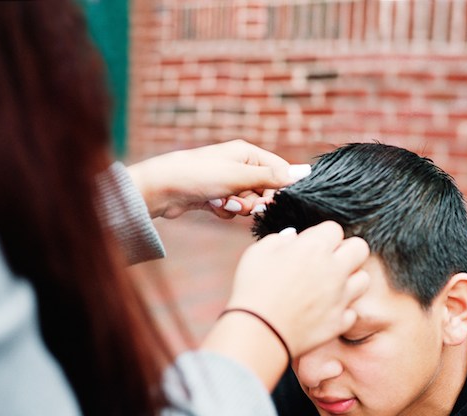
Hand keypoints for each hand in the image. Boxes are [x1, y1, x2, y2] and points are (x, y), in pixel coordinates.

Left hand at [125, 140, 309, 219]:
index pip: (279, 171)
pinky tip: (212, 205)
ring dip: (238, 207)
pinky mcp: (217, 197)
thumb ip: (272, 177)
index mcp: (248, 153)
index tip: (271, 201)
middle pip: (265, 190)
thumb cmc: (198, 175)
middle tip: (241, 203)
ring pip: (249, 202)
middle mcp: (239, 165)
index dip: (279, 189)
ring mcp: (228, 182)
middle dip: (255, 201)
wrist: (161, 189)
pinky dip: (225, 211)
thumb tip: (305, 173)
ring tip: (222, 202)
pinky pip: (233, 209)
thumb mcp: (240, 176)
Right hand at [200, 222, 369, 388]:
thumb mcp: (258, 253)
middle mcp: (334, 269)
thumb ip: (279, 239)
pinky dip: (341, 310)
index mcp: (315, 248)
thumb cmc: (253, 289)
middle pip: (360, 248)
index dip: (323, 235)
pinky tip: (324, 311)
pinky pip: (352, 311)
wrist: (258, 332)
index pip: (335, 228)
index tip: (311, 246)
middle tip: (328, 261)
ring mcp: (340, 297)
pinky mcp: (340, 321)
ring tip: (330, 286)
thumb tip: (293, 237)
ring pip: (364, 279)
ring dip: (350, 279)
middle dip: (347, 250)